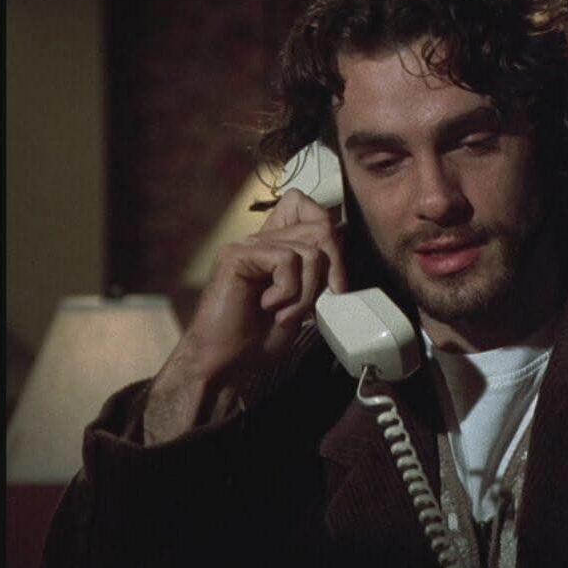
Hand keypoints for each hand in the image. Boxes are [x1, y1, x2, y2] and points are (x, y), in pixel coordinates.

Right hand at [143, 189, 347, 443]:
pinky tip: (270, 308)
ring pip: (309, 250)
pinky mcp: (237, 256)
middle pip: (320, 225)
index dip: (327, 229)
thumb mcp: (302, 300)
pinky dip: (289, 291)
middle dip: (331, 269)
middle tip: (316, 303)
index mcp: (276, 246)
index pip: (305, 204)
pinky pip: (287, 260)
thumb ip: (316, 272)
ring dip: (307, 292)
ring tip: (287, 314)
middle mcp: (261, 239)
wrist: (226, 364)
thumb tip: (341, 247)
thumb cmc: (261, 338)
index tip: (332, 276)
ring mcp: (247, 245)